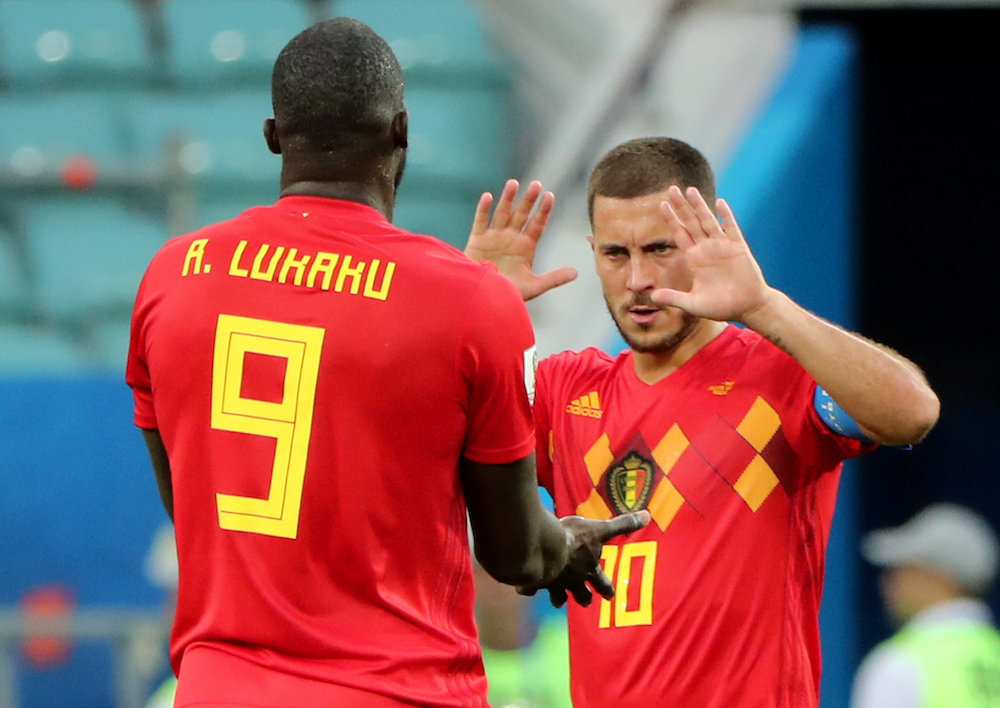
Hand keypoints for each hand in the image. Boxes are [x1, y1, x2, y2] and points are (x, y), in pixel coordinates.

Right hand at [466, 179, 576, 300]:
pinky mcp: (477, 240)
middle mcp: (511, 238)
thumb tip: (576, 273)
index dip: (543, 210)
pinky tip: (488, 196)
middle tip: (537, 184)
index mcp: (525, 246)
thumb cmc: (508, 294)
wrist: (484, 300)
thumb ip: (553, 278)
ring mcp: (494, 237)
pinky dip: (484, 209)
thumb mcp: (533, 286)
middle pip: (521, 214)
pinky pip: (481, 222)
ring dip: (508, 198)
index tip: (550, 196)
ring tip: (514, 183)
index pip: (537, 224)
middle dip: (529, 200)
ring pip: (502, 213)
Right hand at [518, 510, 650, 607]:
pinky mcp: (534, 581)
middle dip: (584, 598)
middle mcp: (572, 581)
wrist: (545, 547)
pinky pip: (530, 588)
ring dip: (558, 598)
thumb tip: (648, 515)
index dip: (607, 589)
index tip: (610, 596)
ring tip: (558, 601)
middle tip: (586, 602)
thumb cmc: (575, 538)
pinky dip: (528, 588)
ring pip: (557, 597)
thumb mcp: (600, 528)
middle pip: (581, 596)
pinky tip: (524, 587)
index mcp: (588, 570)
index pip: (602, 584)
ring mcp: (553, 584)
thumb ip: (623, 524)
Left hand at [652, 186, 773, 323]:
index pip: (680, 234)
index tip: (662, 204)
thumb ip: (674, 298)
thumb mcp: (693, 304)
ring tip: (690, 190)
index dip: (671, 219)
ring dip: (700, 206)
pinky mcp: (738, 248)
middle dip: (681, 206)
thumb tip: (653, 298)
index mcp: (694, 258)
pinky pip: (731, 228)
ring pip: (708, 221)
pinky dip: (725, 216)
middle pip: (691, 222)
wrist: (748, 307)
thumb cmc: (721, 306)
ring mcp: (722, 246)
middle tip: (671, 189)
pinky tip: (719, 203)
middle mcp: (706, 248)